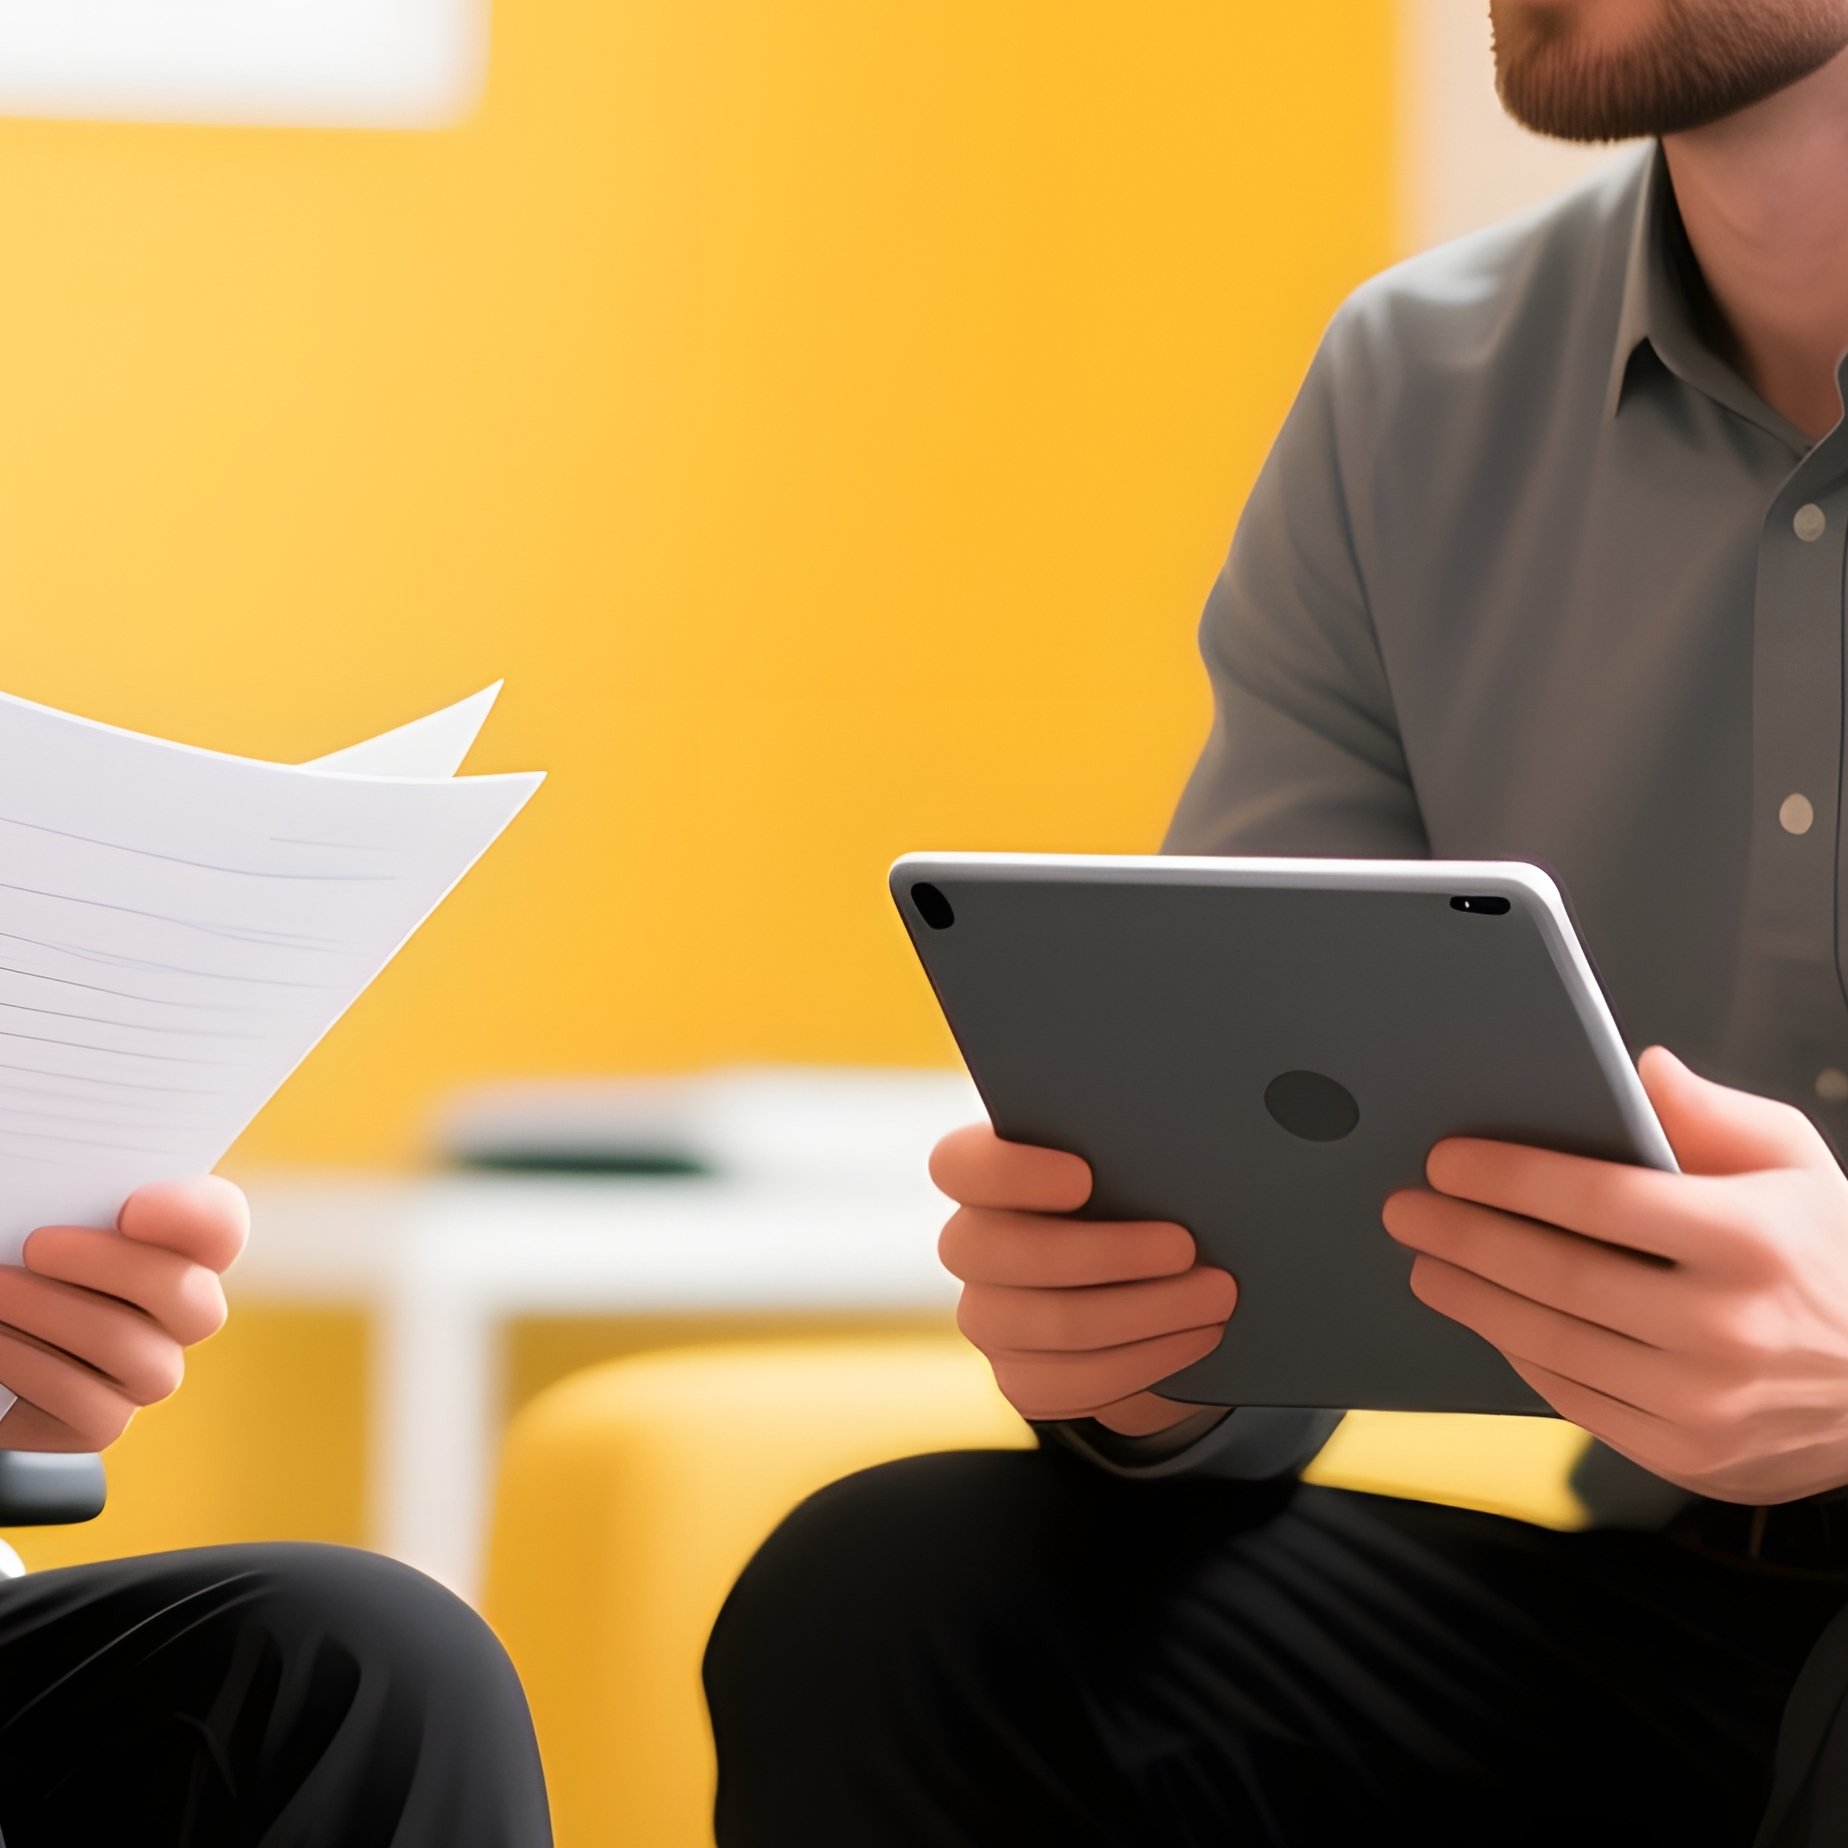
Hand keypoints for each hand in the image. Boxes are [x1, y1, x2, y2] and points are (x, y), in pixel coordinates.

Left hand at [0, 1176, 248, 1451]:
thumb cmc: (17, 1264)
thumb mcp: (44, 1223)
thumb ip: (74, 1202)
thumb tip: (61, 1203)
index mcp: (177, 1248)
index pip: (221, 1227)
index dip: (195, 1216)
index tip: (132, 1208)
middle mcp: (178, 1313)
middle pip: (190, 1295)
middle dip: (112, 1266)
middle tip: (36, 1244)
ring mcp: (148, 1371)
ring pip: (132, 1348)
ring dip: (54, 1313)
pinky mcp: (102, 1421)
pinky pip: (88, 1403)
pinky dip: (31, 1366)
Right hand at [930, 1124, 1236, 1437]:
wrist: (1152, 1283)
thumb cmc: (1140, 1200)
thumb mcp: (1130, 1164)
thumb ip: (1124, 1151)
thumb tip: (1175, 1145)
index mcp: (986, 1177)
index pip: (958, 1167)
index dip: (1010, 1174)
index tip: (1083, 1177)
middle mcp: (973, 1247)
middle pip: (1001, 1254)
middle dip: (1105, 1252)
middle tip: (1185, 1246)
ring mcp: (989, 1318)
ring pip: (1052, 1324)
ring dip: (1147, 1311)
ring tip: (1216, 1294)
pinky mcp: (1021, 1379)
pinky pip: (1072, 1383)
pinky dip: (1146, 1360)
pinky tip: (1195, 1337)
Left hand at [1382, 1046, 1847, 1503]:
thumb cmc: (1836, 1261)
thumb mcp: (1797, 1165)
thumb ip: (1712, 1116)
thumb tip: (1639, 1070)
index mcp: (1750, 1240)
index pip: (1598, 1198)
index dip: (1508, 1176)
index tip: (1447, 1159)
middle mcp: (1725, 1326)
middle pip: (1556, 1274)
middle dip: (1463, 1235)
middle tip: (1407, 1208)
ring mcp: (1704, 1401)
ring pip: (1551, 1342)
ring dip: (1470, 1298)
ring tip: (1425, 1262)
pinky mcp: (1687, 1454)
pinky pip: (1573, 1398)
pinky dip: (1518, 1353)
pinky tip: (1487, 1317)